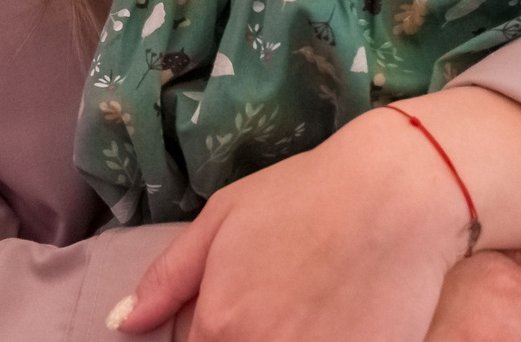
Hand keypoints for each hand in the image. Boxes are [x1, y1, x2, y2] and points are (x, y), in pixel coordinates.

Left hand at [116, 113, 469, 341]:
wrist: (398, 194)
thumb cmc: (305, 196)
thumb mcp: (223, 218)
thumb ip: (167, 279)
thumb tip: (122, 323)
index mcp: (220, 326)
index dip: (208, 336)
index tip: (233, 313)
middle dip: (243, 338)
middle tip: (274, 304)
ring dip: (283, 340)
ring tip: (304, 309)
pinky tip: (332, 319)